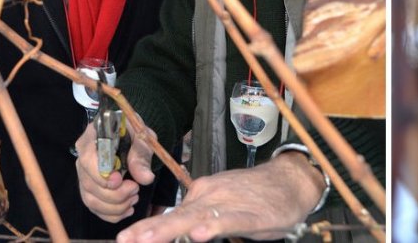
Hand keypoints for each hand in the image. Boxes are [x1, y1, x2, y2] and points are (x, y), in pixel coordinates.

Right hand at [75, 116, 156, 221]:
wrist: (130, 136)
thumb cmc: (133, 133)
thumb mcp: (141, 138)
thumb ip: (141, 156)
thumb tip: (145, 179)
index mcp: (92, 139)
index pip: (87, 160)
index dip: (101, 175)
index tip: (120, 180)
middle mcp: (82, 159)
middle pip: (89, 184)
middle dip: (114, 195)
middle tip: (135, 189)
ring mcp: (84, 176)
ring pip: (91, 200)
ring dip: (114, 206)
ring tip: (134, 198)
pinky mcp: (89, 189)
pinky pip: (94, 208)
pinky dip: (111, 214)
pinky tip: (127, 210)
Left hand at [116, 151, 325, 242]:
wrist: (291, 181)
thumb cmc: (257, 195)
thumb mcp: (223, 204)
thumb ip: (201, 216)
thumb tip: (183, 231)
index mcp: (203, 194)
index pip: (171, 213)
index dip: (148, 227)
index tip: (126, 238)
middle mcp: (211, 195)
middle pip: (177, 215)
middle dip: (150, 229)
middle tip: (126, 240)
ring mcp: (230, 203)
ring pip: (197, 218)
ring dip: (171, 229)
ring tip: (149, 239)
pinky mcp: (251, 214)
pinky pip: (229, 222)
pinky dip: (214, 227)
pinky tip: (201, 234)